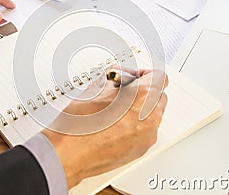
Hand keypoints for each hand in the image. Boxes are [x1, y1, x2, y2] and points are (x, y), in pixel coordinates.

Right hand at [42, 69, 167, 187]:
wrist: (69, 154)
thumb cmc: (79, 124)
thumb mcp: (97, 87)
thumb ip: (117, 77)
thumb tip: (122, 76)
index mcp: (143, 97)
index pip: (160, 76)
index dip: (144, 73)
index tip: (133, 76)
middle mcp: (150, 117)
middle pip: (159, 95)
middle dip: (143, 91)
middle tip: (123, 91)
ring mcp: (147, 136)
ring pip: (153, 114)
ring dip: (141, 108)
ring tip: (116, 109)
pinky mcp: (141, 149)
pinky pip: (146, 131)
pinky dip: (136, 125)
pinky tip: (115, 124)